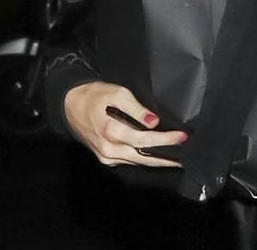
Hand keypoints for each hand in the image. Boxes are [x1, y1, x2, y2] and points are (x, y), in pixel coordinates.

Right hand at [64, 81, 186, 167]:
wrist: (71, 104)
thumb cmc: (96, 96)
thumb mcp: (118, 94)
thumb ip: (137, 109)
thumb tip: (153, 122)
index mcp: (112, 131)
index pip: (145, 140)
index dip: (165, 140)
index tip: (182, 137)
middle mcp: (108, 148)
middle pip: (142, 157)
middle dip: (165, 158)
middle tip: (185, 158)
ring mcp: (105, 155)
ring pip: (135, 162)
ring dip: (156, 162)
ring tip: (175, 160)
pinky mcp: (104, 157)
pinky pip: (127, 161)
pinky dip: (142, 160)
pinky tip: (155, 158)